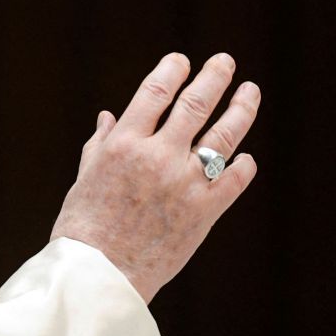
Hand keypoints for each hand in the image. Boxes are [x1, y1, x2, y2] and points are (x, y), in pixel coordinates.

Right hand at [50, 53, 260, 302]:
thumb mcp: (86, 177)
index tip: (181, 60)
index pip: (154, 92)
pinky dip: (242, 164)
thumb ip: (100, 143)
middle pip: (195, 104)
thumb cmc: (84, 226)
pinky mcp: (204, 213)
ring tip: (250, 92)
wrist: (99, 275)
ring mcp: (184, 185)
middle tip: (225, 62)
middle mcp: (157, 157)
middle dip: (214, 77)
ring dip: (241, 109)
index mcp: (124, 144)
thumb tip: (109, 115)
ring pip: (223, 137)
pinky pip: (233, 180)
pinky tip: (245, 156)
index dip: (171, 70)